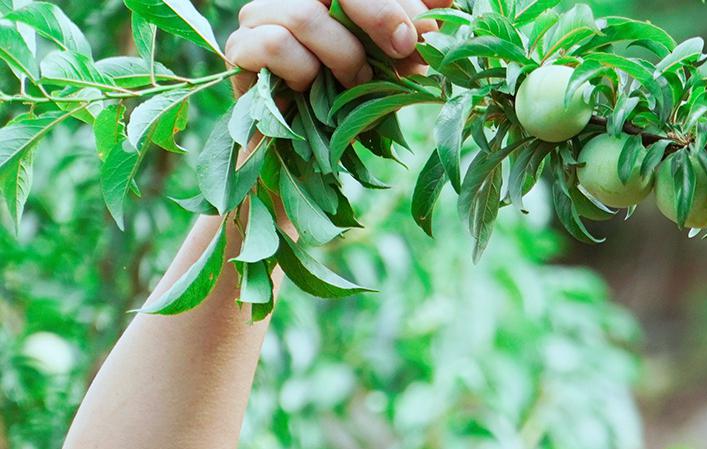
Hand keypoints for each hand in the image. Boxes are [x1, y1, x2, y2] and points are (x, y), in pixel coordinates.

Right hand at [226, 0, 452, 94]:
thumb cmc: (359, 99)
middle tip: (403, 48)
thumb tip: (446, 7)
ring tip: (357, 80)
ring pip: (303, 14)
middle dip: (378, 14)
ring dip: (343, 53)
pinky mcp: (240, 50)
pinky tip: (314, 87)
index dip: (393, 1)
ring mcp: (260, 16)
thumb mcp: (399, 63)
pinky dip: (304, 69)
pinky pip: (273, 44)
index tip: (419, 32)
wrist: (315, 155)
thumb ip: (417, 32)